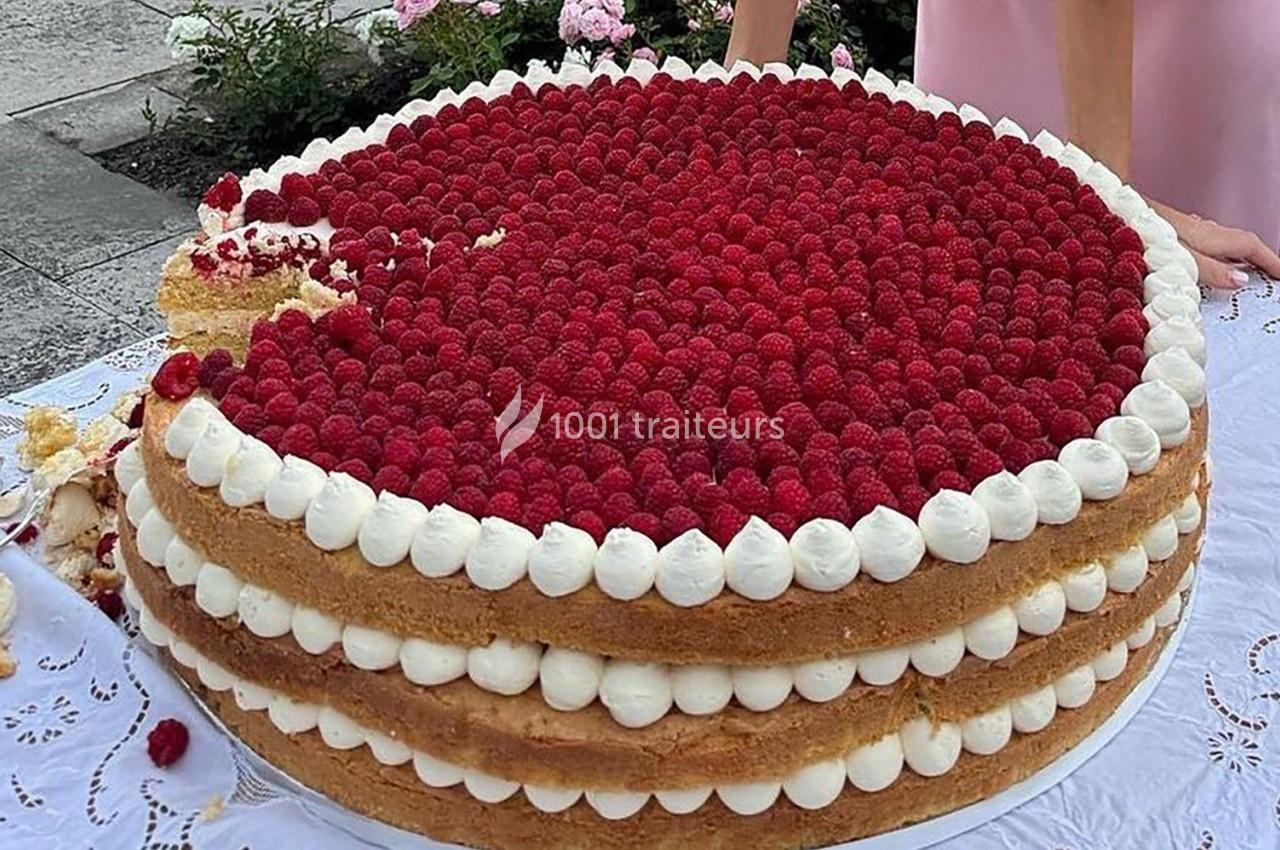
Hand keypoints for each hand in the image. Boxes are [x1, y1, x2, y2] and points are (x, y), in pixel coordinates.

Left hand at [1149, 200, 1279, 288]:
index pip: (1251, 246)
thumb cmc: (1142, 232)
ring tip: (1244, 271)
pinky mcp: (1169, 228)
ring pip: (1221, 240)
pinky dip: (1214, 250)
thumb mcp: (1179, 257)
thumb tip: (1240, 281)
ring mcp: (1185, 227)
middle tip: (1271, 275)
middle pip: (1240, 242)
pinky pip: (1203, 239)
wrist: (1112, 207)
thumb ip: (1209, 270)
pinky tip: (1203, 257)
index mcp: (1210, 236)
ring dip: (1237, 254)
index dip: (1271, 260)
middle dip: (1258, 258)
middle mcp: (1202, 228)